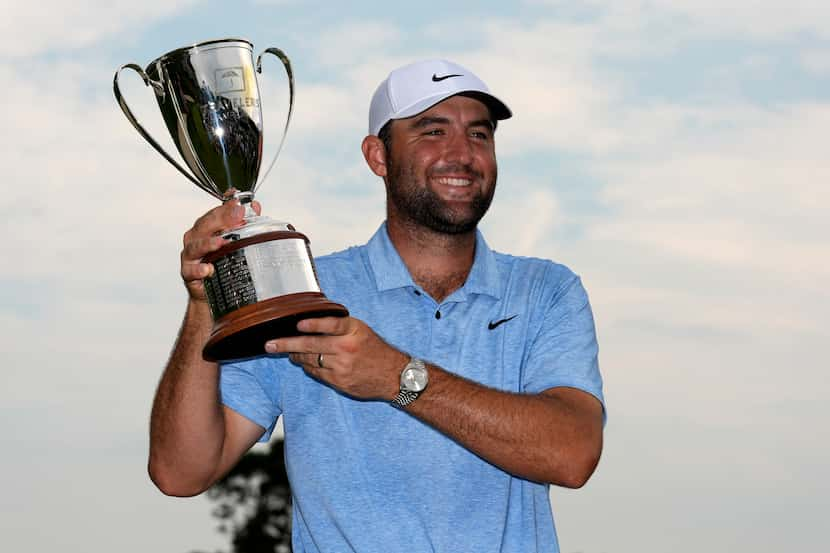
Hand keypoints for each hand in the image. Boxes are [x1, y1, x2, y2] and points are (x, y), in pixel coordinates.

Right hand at [180, 197, 260, 301]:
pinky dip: (199, 269)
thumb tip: (254, 206)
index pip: (215, 212)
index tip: (237, 200)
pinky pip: (191, 270)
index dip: (226, 205)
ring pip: (195, 246)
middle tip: (237, 216)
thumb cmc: (221, 263)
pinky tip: (208, 269)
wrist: (210, 291)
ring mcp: (191, 255)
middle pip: (205, 225)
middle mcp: (196, 238)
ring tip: (221, 242)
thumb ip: (244, 223)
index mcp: (207, 228)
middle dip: (221, 219)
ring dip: (208, 243)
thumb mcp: (234, 242)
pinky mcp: (188, 272)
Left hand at [265, 317, 406, 400]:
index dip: (313, 324)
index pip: (331, 325)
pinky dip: (308, 366)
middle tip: (270, 345)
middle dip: (287, 345)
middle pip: (312, 345)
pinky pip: (316, 373)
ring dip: (296, 355)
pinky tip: (304, 362)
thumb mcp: (361, 330)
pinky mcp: (339, 381)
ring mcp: (342, 367)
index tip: (297, 324)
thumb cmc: (376, 350)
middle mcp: (347, 348)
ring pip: (310, 360)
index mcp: (353, 331)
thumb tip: (310, 322)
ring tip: (286, 351)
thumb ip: (339, 326)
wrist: (394, 376)